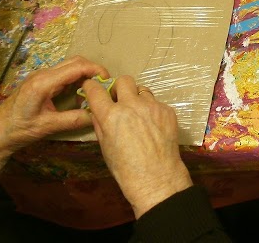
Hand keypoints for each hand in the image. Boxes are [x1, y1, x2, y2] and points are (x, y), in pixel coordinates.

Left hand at [0, 56, 107, 192]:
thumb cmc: (19, 130)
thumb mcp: (48, 127)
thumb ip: (74, 119)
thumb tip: (97, 115)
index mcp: (44, 82)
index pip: (77, 67)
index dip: (96, 71)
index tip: (108, 81)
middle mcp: (43, 74)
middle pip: (75, 61)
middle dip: (93, 70)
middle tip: (105, 86)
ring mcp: (42, 76)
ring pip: (70, 66)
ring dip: (85, 74)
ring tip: (95, 91)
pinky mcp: (42, 81)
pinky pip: (64, 73)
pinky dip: (77, 79)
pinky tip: (81, 93)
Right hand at [84, 75, 192, 217]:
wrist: (156, 177)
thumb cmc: (125, 168)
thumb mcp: (105, 146)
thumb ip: (100, 123)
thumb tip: (97, 109)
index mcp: (111, 115)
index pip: (96, 90)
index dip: (92, 87)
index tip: (93, 88)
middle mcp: (131, 105)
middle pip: (124, 80)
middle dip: (119, 88)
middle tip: (120, 101)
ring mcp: (152, 106)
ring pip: (142, 90)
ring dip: (137, 99)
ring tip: (139, 116)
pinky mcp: (167, 110)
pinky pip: (156, 103)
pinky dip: (151, 111)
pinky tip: (152, 127)